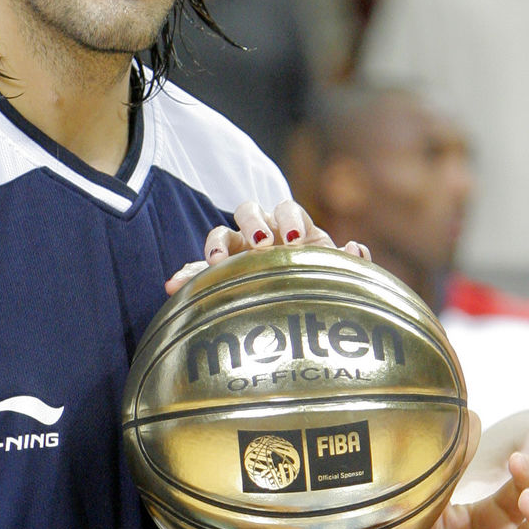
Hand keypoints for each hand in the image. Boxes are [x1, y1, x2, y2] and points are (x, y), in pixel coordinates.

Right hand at [165, 199, 369, 294]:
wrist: (302, 318)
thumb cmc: (318, 287)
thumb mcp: (334, 277)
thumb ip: (345, 263)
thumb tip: (355, 249)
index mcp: (292, 229)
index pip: (287, 210)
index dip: (289, 220)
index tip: (293, 242)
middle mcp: (262, 234)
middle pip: (250, 210)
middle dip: (253, 222)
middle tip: (260, 243)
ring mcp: (236, 252)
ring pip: (221, 232)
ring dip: (217, 242)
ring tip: (215, 260)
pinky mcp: (215, 273)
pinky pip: (195, 270)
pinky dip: (185, 275)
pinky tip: (173, 287)